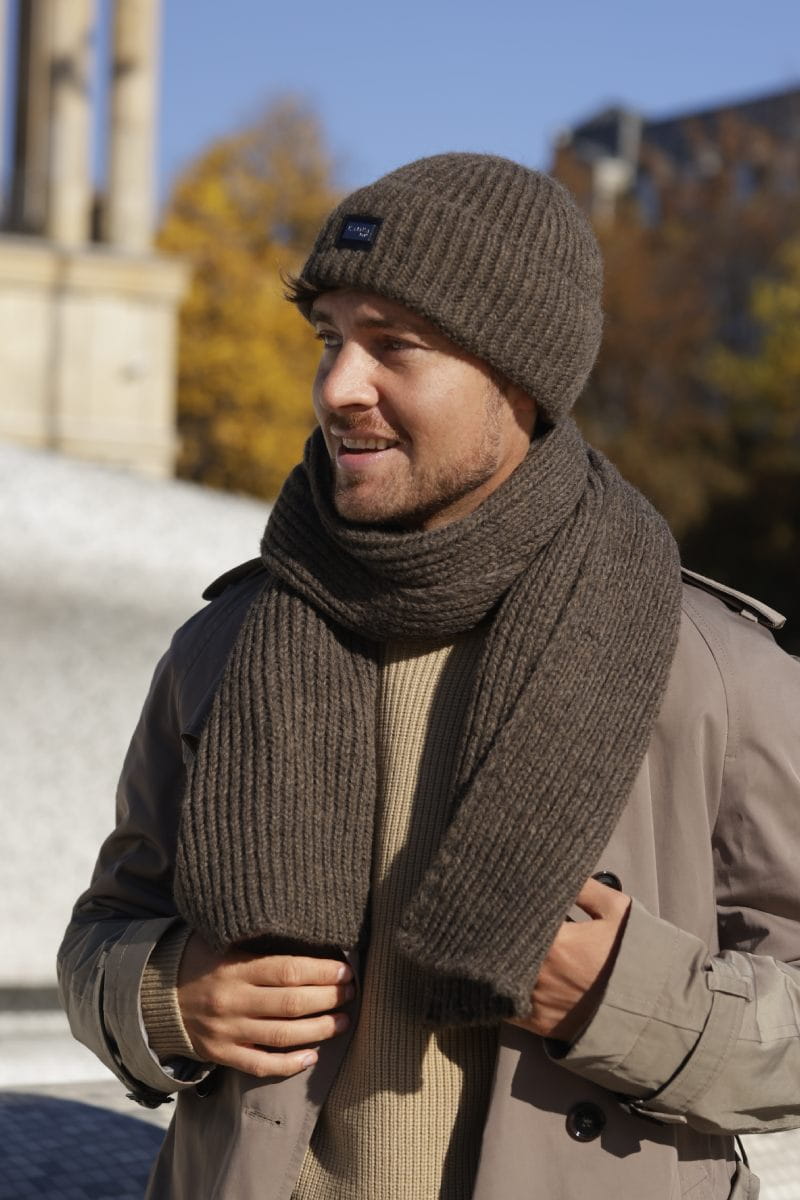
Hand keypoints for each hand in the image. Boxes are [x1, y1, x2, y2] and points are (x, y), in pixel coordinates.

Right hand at [177, 932, 353, 1077]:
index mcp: (235, 968)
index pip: (287, 971)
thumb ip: (255, 936)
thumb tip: (302, 928)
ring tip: (344, 1021)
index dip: (322, 972)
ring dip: (320, 1030)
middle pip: (291, 1004)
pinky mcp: (221, 1054)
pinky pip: (260, 1065)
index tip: (346, 969)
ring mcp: (227, 1031)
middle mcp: (232, 1001)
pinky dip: (289, 1064)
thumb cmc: (197, 958)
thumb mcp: (220, 938)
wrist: (153, 995)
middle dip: (329, 999)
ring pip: (282, 1036)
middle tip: (352, 993)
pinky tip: (313, 1055)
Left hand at [510, 877, 630, 1042]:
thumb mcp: (617, 910)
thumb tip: (555, 868)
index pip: (513, 919)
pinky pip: (506, 1007)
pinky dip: (502, 993)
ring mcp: (536, 1002)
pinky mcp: (538, 1025)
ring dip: (498, 962)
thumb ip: (583, 887)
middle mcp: (537, 973)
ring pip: (500, 977)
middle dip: (500, 935)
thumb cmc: (634, 956)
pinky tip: (503, 979)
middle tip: (494, 921)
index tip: (502, 898)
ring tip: (497, 948)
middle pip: (502, 948)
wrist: (652, 1011)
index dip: (506, 908)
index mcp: (553, 942)